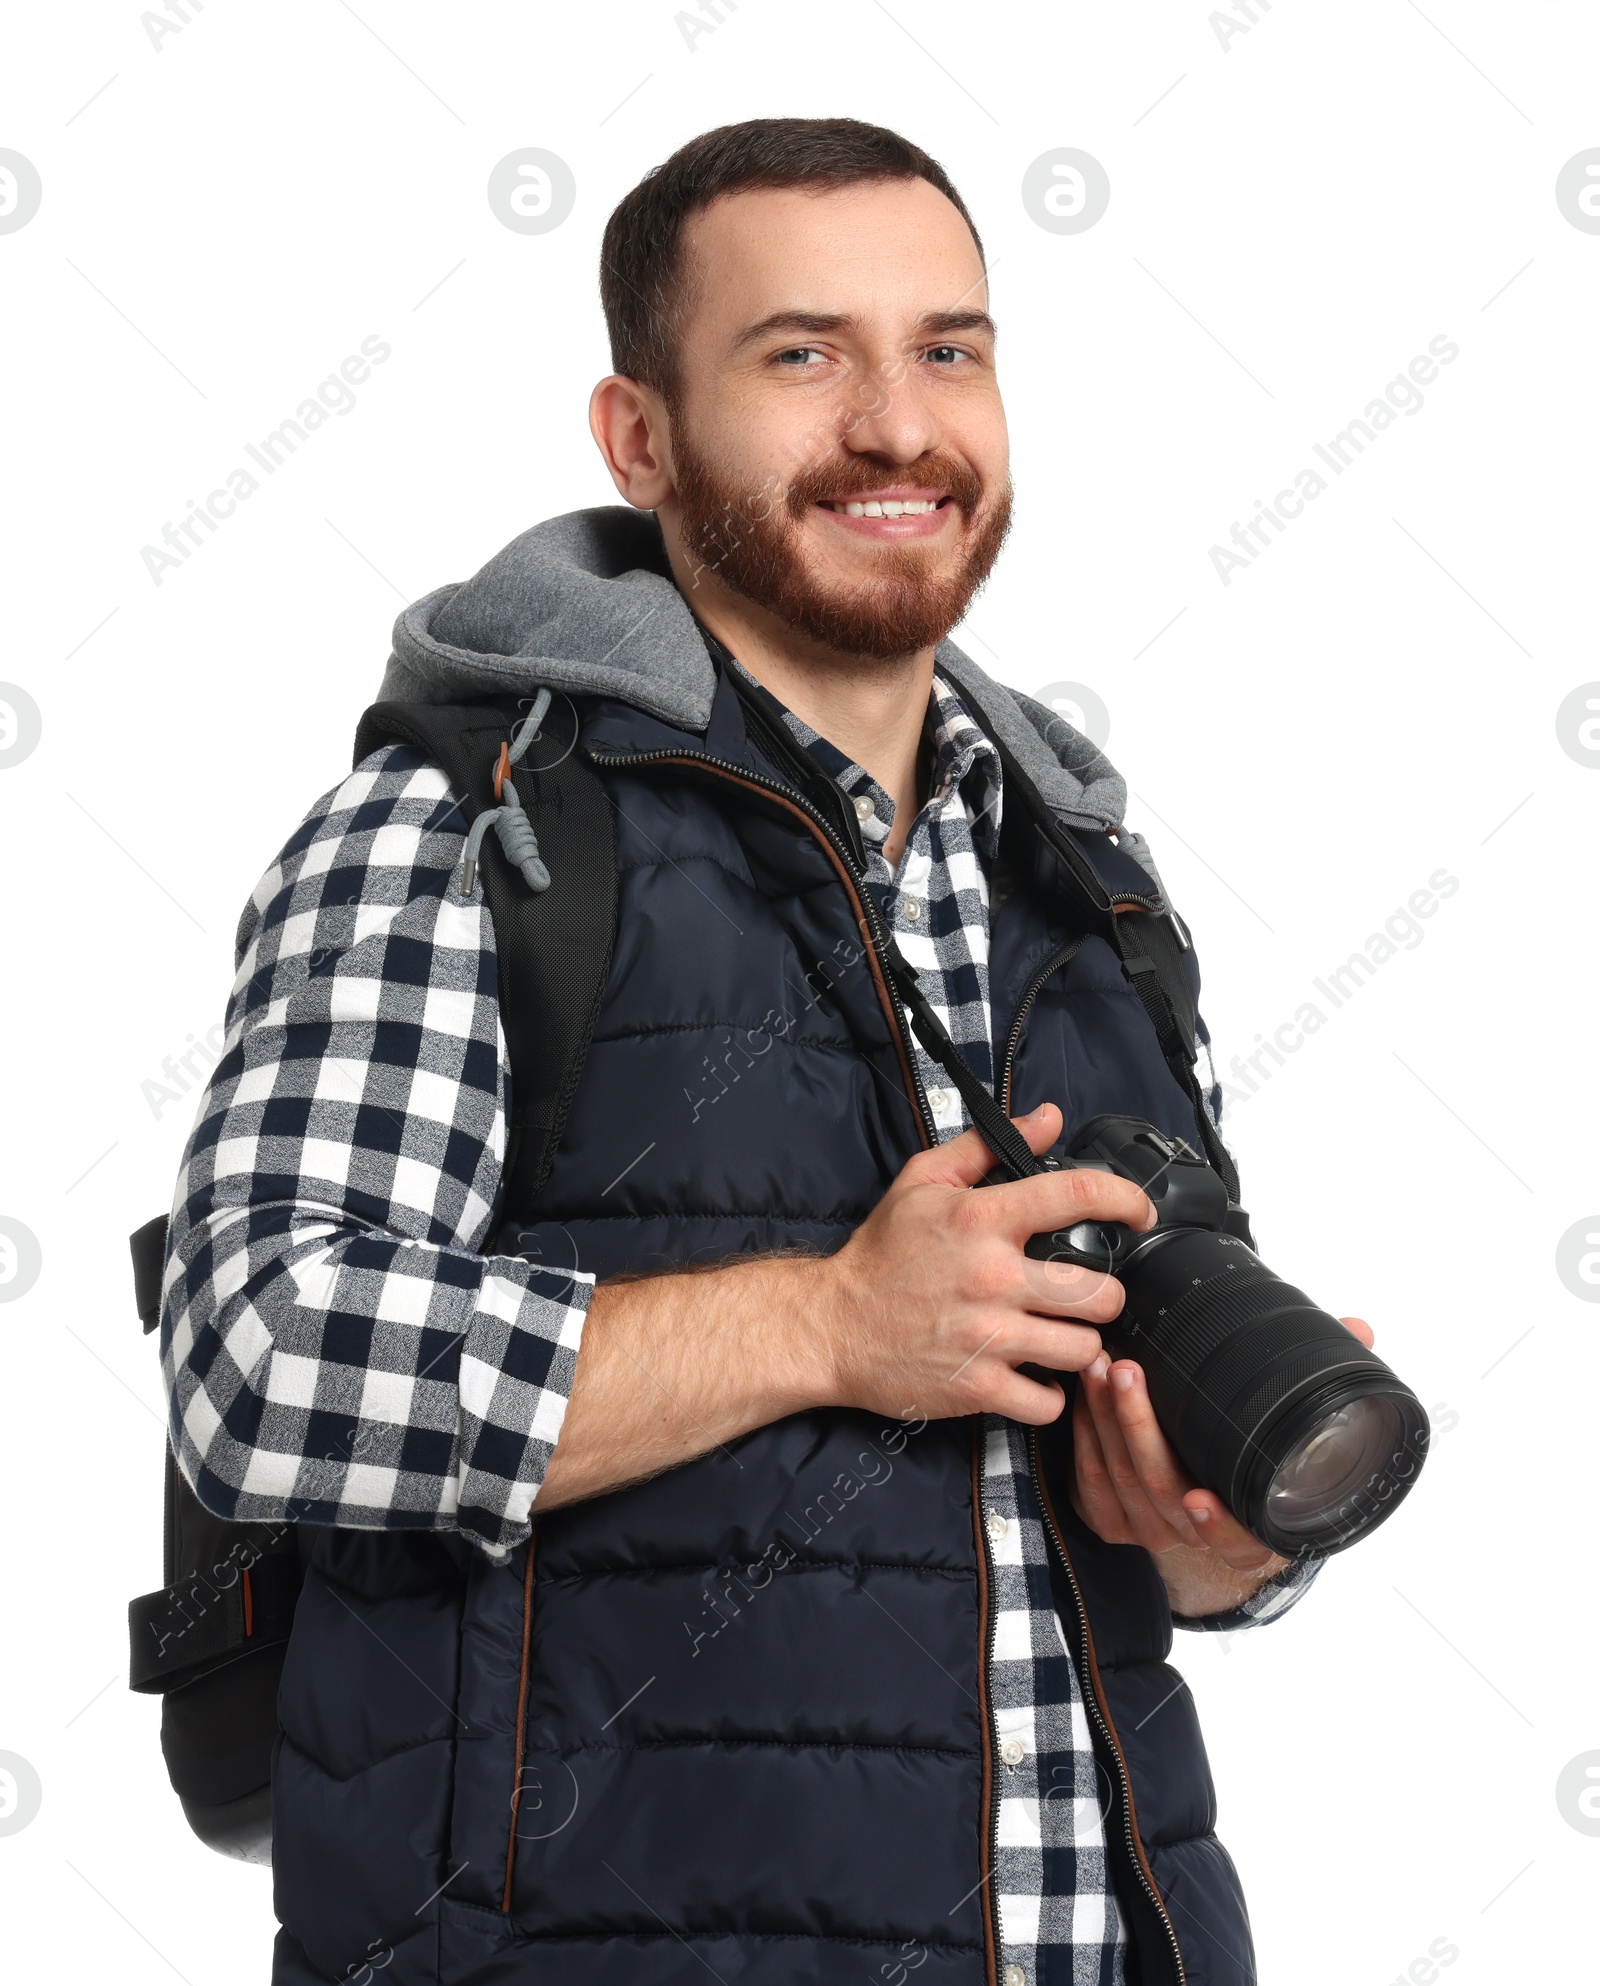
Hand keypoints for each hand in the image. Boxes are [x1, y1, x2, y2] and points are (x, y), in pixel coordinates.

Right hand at [819, 1101, 1156, 1424]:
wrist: (831, 1325)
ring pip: (1083, 1349)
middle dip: (1104, 1295)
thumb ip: (987, 1146)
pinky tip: (1033, 1376)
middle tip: (1085, 1296)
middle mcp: (992, 1277)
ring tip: (1059, 1336)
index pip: (1076, 1196)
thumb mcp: (923, 1183)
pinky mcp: (978, 1389)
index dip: (1125, 1199)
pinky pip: (1049, 1403)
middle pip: (1101, 1292)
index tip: (1138, 1212)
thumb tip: (1048, 1119)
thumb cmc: (880, 1255)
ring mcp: (988, 1338)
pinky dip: (1048, 1395)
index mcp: (982, 1219)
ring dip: (1078, 1345)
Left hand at [1070, 1315, 1376, 1615]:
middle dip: (1137, 1426)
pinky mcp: (1106, 1517)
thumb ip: (1322, 1376)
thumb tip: (1358, 1329)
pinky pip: (1088, 1476)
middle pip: (1159, 1490)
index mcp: (1250, 1528)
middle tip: (1127, 1370)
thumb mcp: (1287, 1420)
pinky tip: (1084, 1387)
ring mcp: (1147, 1529)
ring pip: (1119, 1478)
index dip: (1220, 1528)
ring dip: (1104, 1417)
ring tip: (1100, 1363)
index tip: (1200, 1497)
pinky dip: (1083, 1428)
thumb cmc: (1245, 1447)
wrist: (1196, 1487)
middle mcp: (1195, 1537)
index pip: (1240, 1546)